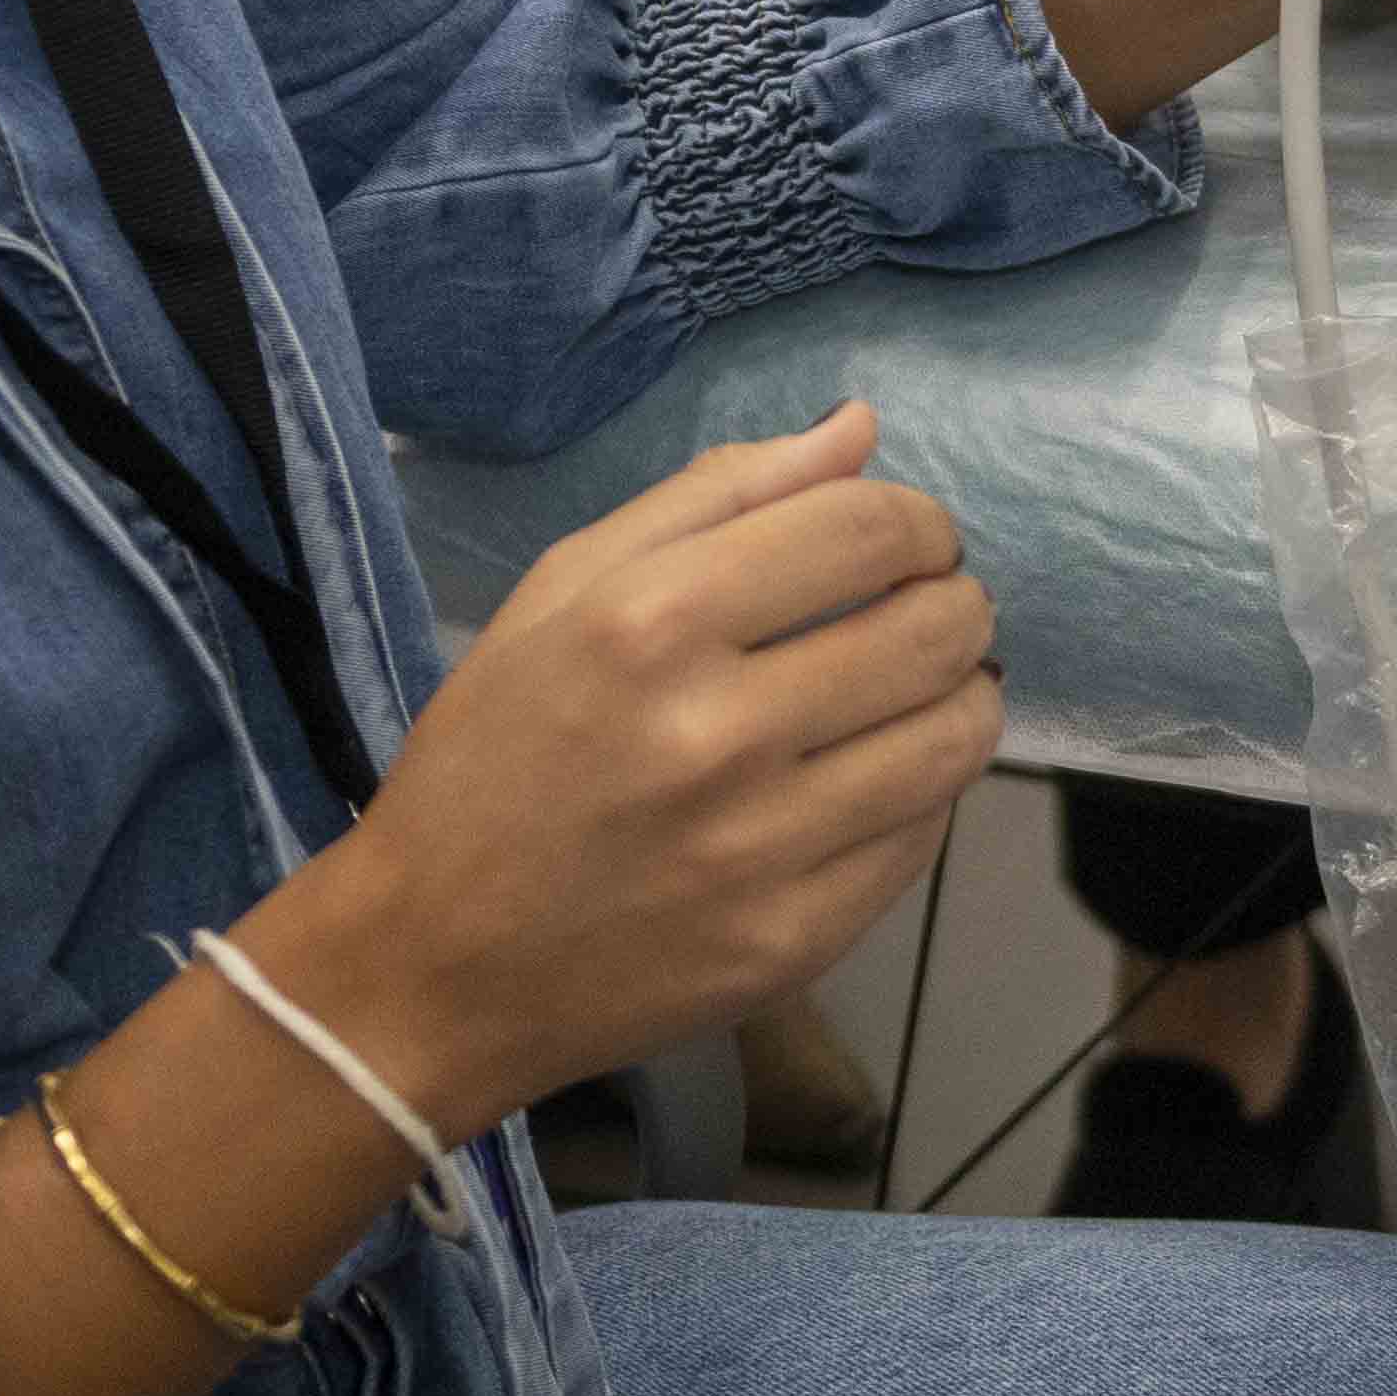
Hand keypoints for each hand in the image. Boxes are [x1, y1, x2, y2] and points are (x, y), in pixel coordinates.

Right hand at [283, 405, 993, 1137]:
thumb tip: (858, 429)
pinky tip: (877, 776)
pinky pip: (924, 838)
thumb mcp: (562, 592)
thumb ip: (716, 495)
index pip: (867, 532)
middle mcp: (715, 733)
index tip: (907, 540)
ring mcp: (761, 850)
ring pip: (956, 736)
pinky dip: (924, 791)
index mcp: (650, 622)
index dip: (919, 522)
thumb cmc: (493, 758)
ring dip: (964, 692)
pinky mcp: (792, 942)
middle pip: (934, 629)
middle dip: (953, 600)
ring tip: (921, 688)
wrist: (432, 966)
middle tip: (924, 609)